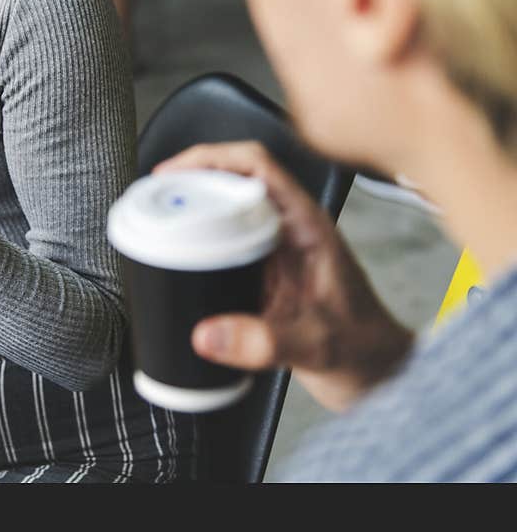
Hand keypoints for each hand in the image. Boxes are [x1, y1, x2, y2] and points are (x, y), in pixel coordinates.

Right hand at [155, 142, 413, 411]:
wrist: (378, 372)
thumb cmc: (362, 350)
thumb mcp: (314, 346)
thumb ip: (263, 342)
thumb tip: (206, 334)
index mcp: (307, 226)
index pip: (257, 166)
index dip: (210, 159)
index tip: (173, 173)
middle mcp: (290, 229)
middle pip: (234, 179)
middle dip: (191, 179)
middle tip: (154, 196)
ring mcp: (277, 248)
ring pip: (228, 207)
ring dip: (193, 206)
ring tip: (156, 217)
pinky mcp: (266, 271)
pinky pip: (226, 239)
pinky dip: (198, 237)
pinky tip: (176, 254)